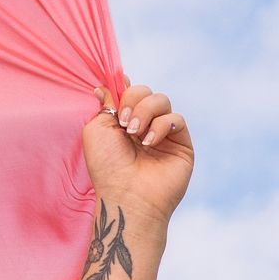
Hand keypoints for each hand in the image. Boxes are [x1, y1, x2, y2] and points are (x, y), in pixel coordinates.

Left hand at [83, 82, 192, 226]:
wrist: (126, 194)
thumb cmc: (107, 165)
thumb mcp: (97, 128)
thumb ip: (106, 104)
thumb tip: (106, 85)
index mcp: (123, 120)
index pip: (128, 91)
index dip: (124, 85)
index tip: (118, 86)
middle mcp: (144, 125)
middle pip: (145, 90)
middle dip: (132, 99)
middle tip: (123, 122)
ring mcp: (163, 134)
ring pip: (161, 99)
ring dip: (145, 110)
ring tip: (134, 132)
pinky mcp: (181, 145)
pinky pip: (176, 119)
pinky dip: (160, 125)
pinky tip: (149, 142)